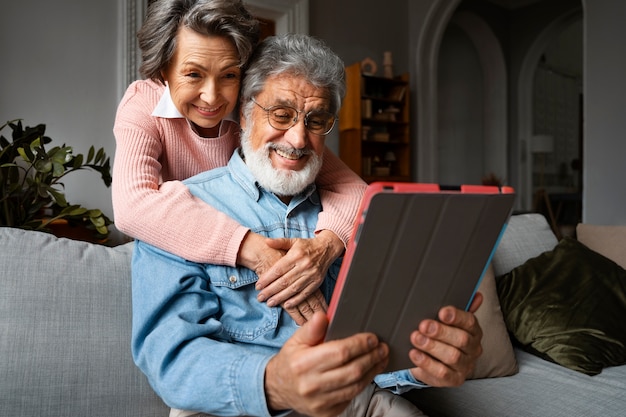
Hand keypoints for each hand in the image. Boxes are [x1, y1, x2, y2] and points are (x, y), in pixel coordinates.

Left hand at [236, 231, 333, 323]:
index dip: (267, 278)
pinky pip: (305, 293)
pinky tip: (286, 305)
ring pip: (293, 289)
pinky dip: (295, 300)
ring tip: (270, 302)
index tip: (258, 286)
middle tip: (260, 297)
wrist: (327, 248)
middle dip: (270, 290)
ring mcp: (311, 275)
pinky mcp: (317, 282)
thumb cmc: (307, 246)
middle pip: (284, 281)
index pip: (278, 269)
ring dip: (280, 297)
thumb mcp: (293, 241)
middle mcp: (304, 265)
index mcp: (296, 255)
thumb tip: (266, 242)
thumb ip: (279, 242)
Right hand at [264, 312, 387, 416]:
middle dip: (372, 358)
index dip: (360, 345)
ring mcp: (320, 402)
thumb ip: (311, 329)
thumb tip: (323, 316)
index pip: (340, 353)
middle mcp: (311, 385)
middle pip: (352, 371)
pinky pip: (351, 397)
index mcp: (303, 364)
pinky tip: (368, 373)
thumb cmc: (290, 361)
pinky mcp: (327, 413)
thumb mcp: (295, 341)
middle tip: (382, 348)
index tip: (372, 338)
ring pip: (355, 386)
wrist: (277, 388)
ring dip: (372, 371)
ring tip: (380, 359)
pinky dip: (363, 384)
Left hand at [407, 292, 483, 386]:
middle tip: (423, 325)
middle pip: (461, 340)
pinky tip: (415, 354)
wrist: (436, 362)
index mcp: (474, 331)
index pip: (470, 322)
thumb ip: (460, 308)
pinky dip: (426, 363)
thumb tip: (477, 296)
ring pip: (452, 356)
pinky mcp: (454, 379)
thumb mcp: (449, 322)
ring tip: (416, 338)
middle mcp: (473, 349)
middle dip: (441, 332)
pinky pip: (442, 372)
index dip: (456, 316)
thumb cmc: (443, 337)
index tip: (442, 312)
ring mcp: (465, 366)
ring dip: (432, 346)